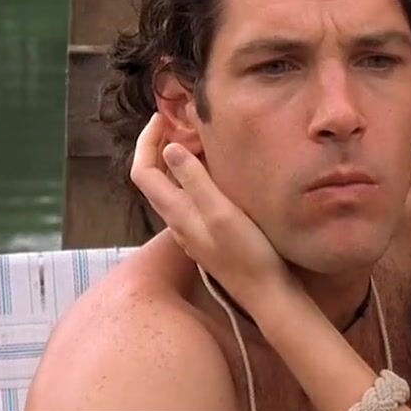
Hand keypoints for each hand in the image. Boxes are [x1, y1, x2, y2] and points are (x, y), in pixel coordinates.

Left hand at [130, 114, 297, 310]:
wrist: (267, 294)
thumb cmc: (248, 253)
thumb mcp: (222, 212)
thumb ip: (195, 181)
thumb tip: (170, 147)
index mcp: (177, 212)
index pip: (143, 171)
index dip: (146, 141)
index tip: (162, 117)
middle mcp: (178, 221)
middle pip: (153, 179)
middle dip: (158, 146)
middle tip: (179, 122)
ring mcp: (191, 230)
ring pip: (171, 189)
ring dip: (175, 161)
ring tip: (196, 139)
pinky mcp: (207, 235)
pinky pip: (188, 198)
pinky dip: (191, 176)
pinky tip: (213, 172)